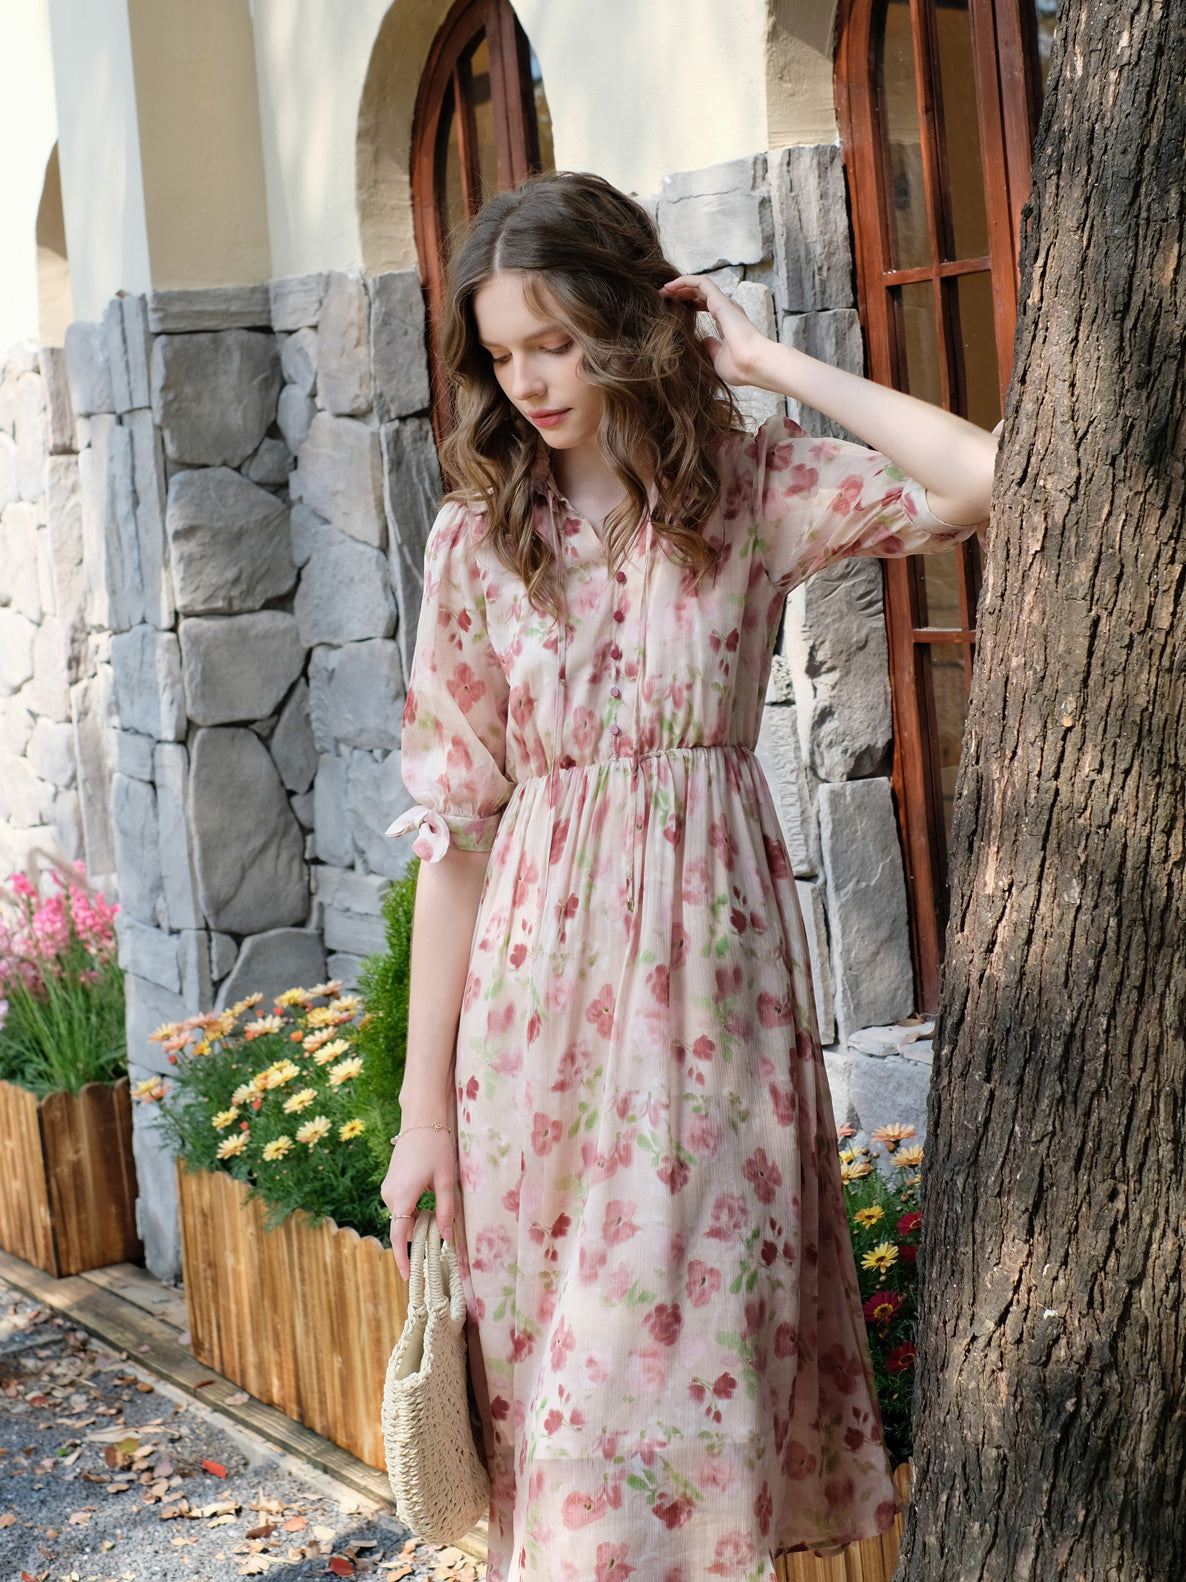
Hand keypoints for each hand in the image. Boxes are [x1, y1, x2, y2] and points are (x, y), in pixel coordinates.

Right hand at [382, 1126, 455, 1281]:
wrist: (421, 1120)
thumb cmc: (436, 1147)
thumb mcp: (445, 1180)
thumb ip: (445, 1211)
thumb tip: (446, 1239)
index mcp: (402, 1195)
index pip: (399, 1235)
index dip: (402, 1258)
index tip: (407, 1277)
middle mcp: (389, 1195)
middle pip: (402, 1227)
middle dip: (417, 1238)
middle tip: (440, 1242)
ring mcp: (388, 1188)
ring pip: (402, 1216)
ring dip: (416, 1223)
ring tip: (438, 1218)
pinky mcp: (390, 1183)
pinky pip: (400, 1206)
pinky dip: (412, 1212)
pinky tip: (428, 1204)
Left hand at [660, 274, 771, 388]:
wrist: (753, 365)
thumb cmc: (740, 367)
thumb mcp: (718, 359)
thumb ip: (711, 348)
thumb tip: (704, 341)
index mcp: (726, 322)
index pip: (704, 305)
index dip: (687, 304)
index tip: (670, 309)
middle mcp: (725, 310)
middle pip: (700, 293)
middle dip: (681, 293)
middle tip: (662, 298)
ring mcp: (724, 304)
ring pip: (699, 285)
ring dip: (680, 285)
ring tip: (663, 290)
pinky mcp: (721, 301)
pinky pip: (701, 282)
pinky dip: (685, 281)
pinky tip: (670, 286)